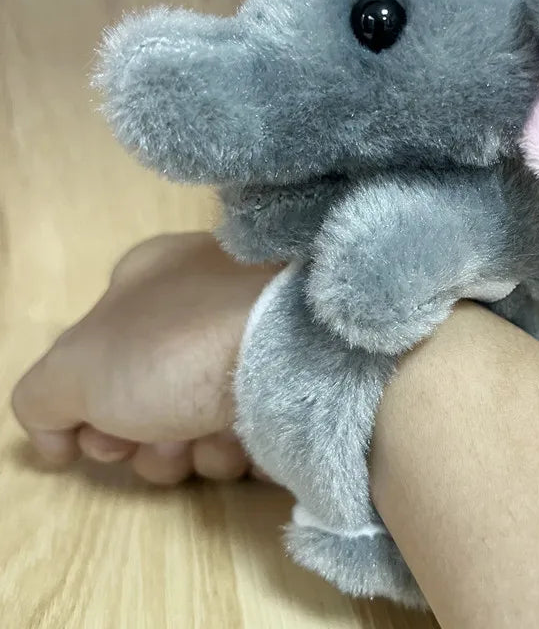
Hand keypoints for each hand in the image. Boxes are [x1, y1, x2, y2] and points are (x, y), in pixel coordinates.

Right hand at [11, 233, 276, 483]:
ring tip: (219, 435)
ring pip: (202, 426)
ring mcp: (254, 345)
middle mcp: (203, 308)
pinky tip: (258, 438)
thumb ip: (43, 398)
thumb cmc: (179, 347)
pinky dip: (248, 447)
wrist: (301, 351)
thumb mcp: (78, 367)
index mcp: (150, 283)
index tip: (104, 435)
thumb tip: (54, 434)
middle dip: (151, 443)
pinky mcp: (294, 384)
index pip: (97, 358)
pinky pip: (255, 433)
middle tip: (167, 440)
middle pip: (149, 403)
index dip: (90, 410)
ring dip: (200, 451)